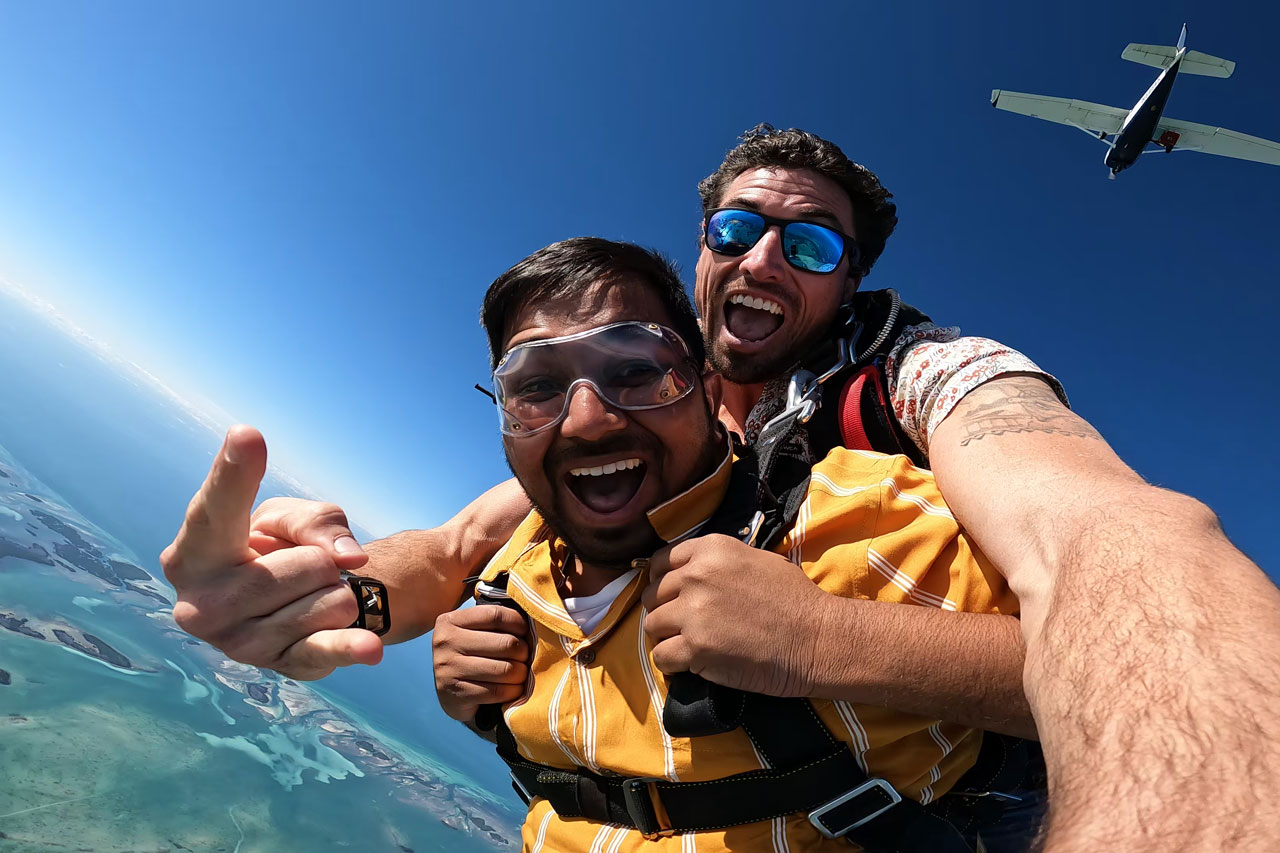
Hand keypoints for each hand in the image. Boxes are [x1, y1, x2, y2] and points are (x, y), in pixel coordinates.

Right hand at [160, 425, 382, 679]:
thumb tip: (347, 556)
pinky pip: (326, 650)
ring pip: (330, 600)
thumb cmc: (281, 549)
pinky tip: (370, 649)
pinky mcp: (280, 666)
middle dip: (321, 560)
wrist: (295, 605)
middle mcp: (201, 603)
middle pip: (308, 564)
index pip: (217, 508)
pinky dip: (349, 648)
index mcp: (193, 552)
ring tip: (308, 595)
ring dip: (337, 591)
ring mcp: (238, 643)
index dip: (233, 474)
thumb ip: (317, 522)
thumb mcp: (296, 518)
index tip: (247, 435)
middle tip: (299, 567)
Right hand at [433, 605, 530, 721]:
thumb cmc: (467, 657)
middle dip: (524, 652)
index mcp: (451, 621)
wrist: (446, 696)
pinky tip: (513, 689)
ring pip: (505, 669)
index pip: (495, 615)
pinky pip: (498, 691)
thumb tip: (530, 620)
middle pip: (505, 643)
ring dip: (521, 674)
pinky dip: (513, 691)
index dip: (519, 623)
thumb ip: (493, 622)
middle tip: (526, 657)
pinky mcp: (457, 694)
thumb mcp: (471, 632)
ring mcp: (449, 670)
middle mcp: (446, 643)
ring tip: (522, 674)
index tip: (526, 632)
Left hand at [641, 534, 831, 696]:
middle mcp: (696, 575)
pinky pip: (661, 657)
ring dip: (666, 637)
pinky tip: (690, 664)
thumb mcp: (756, 559)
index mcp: (711, 549)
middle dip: (664, 610)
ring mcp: (693, 611)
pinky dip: (672, 663)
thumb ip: (718, 562)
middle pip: (653, 595)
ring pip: (652, 625)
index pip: (662, 561)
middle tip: (683, 625)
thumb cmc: (796, 600)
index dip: (662, 580)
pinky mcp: (695, 647)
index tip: (670, 595)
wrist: (816, 638)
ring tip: (687, 645)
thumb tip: (692, 572)